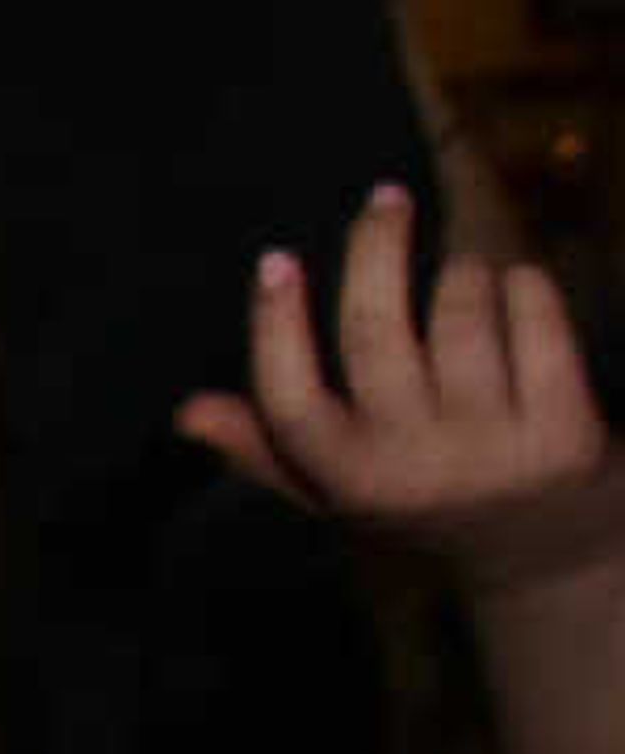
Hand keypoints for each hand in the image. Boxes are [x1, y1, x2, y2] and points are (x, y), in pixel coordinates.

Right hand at [178, 179, 613, 572]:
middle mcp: (414, 465)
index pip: (289, 398)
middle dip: (377, 245)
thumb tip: (187, 414)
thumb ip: (268, 448)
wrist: (542, 554)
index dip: (276, 324)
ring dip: (462, 270)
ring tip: (463, 273)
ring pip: (461, 310)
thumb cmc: (422, 501)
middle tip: (385, 199)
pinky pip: (534, 316)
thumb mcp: (339, 492)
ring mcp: (493, 448)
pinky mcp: (564, 429)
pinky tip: (515, 291)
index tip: (275, 259)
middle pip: (374, 331)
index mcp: (348, 477)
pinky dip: (524, 286)